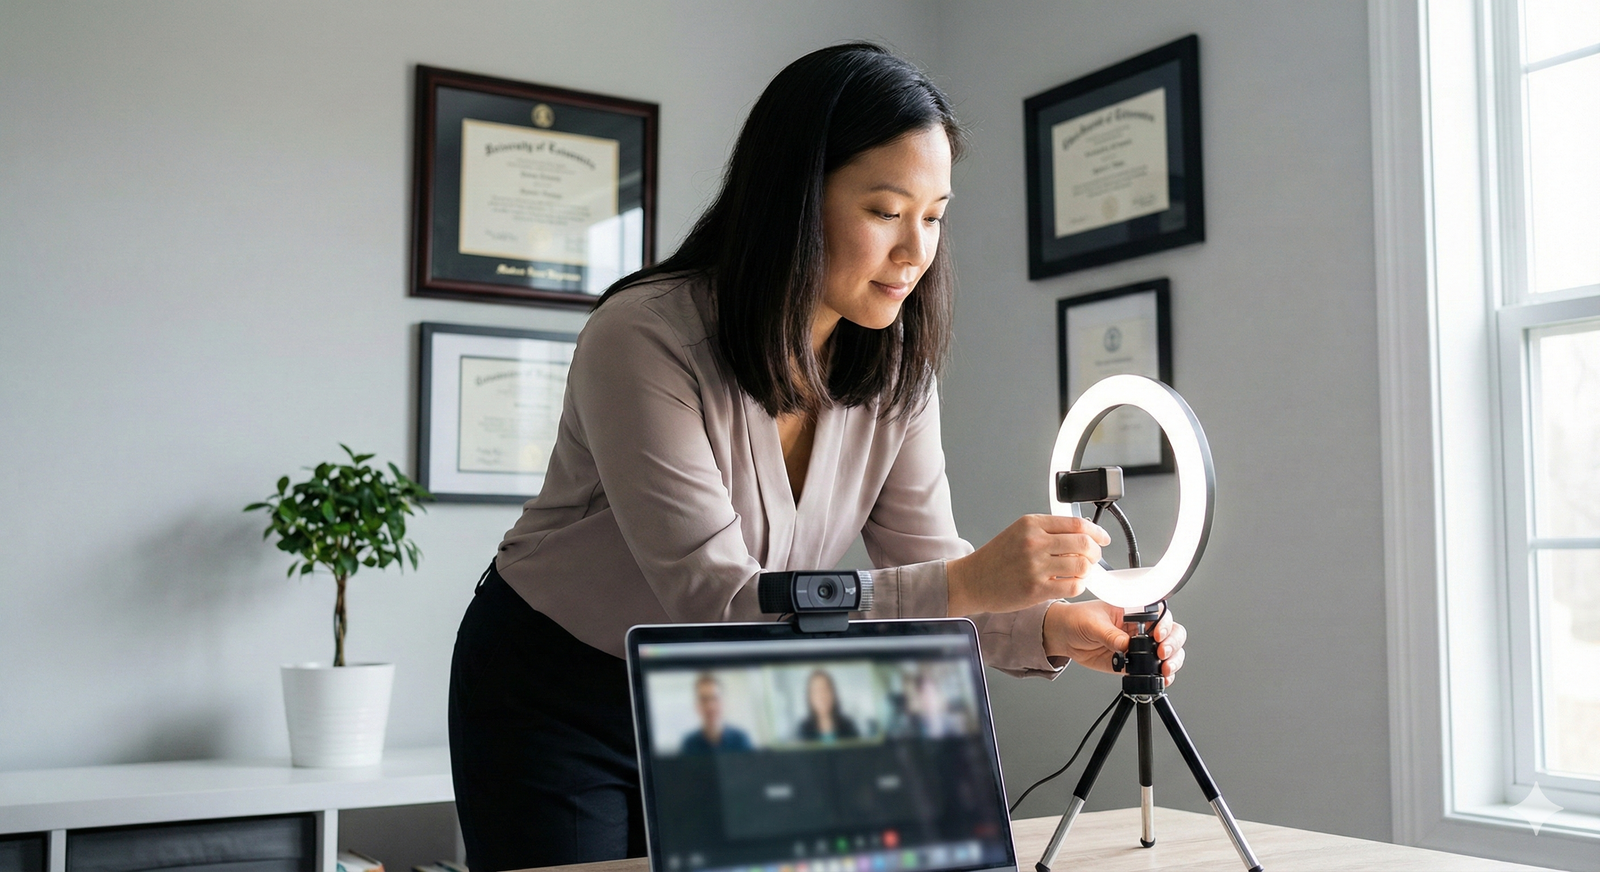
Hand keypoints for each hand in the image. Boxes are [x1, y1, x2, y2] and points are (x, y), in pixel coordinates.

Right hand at [945, 515, 1109, 615]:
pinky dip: (1078, 585)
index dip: (1096, 532)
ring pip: (1082, 565)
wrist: (972, 580)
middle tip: (1094, 557)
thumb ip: (1047, 532)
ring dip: (1088, 570)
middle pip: (1084, 543)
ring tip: (1081, 572)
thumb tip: (1081, 536)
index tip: (1102, 538)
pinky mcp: (1036, 588)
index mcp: (1031, 524)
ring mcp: (1035, 566)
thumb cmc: (995, 559)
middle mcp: (1034, 542)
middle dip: (1096, 552)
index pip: (1076, 523)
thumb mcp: (1019, 533)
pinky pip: (1072, 585)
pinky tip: (1071, 583)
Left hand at [1043, 600, 1187, 684]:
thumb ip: (1110, 635)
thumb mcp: (1093, 624)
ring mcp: (1139, 645)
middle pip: (1171, 633)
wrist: (1064, 636)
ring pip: (1168, 652)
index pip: (1160, 614)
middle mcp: (1141, 627)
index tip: (1157, 635)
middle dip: (1172, 644)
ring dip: (1172, 661)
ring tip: (1164, 669)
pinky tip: (1162, 678)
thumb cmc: (1077, 619)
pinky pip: (1152, 669)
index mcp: (1133, 610)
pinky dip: (1161, 675)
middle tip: (1162, 653)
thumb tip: (1126, 645)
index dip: (1165, 624)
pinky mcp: (1132, 662)